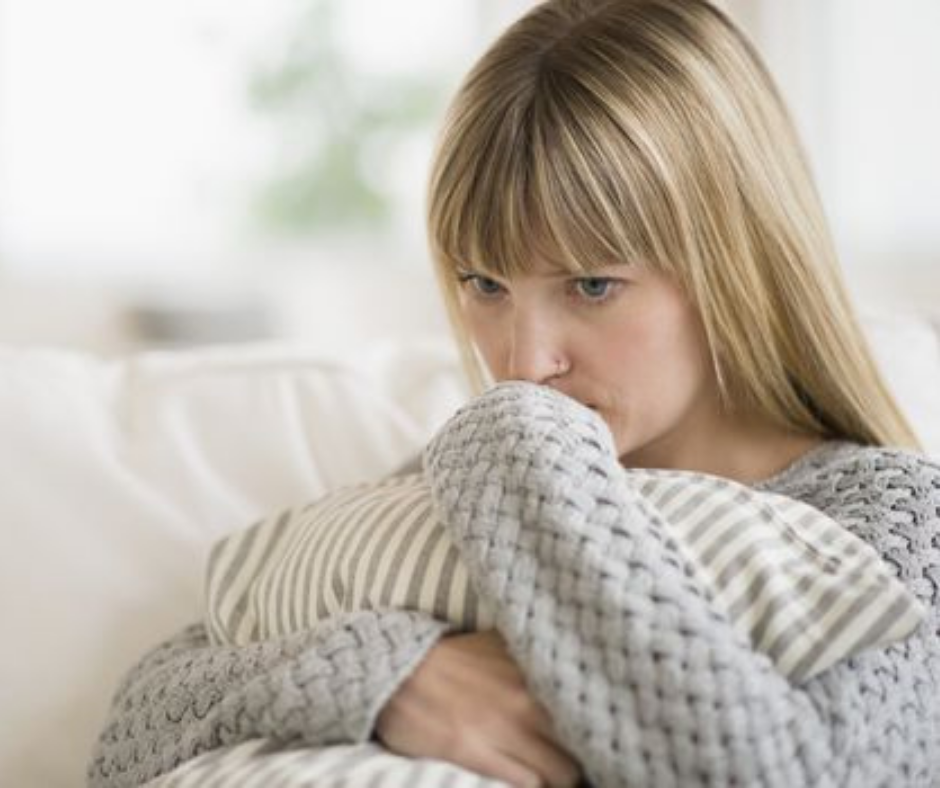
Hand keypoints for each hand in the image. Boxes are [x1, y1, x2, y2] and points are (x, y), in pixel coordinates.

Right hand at [374, 630, 581, 787]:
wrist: (395, 671)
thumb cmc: (449, 659)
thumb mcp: (497, 645)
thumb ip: (533, 657)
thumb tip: (572, 661)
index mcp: (534, 669)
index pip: (589, 706)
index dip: (599, 729)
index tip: (602, 739)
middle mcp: (526, 697)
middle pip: (582, 745)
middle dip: (586, 759)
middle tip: (581, 765)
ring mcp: (503, 728)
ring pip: (561, 773)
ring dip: (561, 780)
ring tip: (555, 779)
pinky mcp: (476, 754)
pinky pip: (527, 786)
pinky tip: (530, 784)